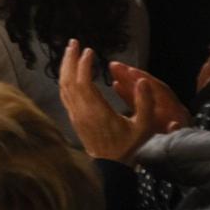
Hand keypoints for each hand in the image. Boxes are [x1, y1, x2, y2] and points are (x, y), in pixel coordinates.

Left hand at [57, 40, 187, 164]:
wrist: (110, 167)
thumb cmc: (128, 147)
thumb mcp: (143, 127)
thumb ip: (145, 104)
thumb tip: (143, 81)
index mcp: (97, 111)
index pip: (84, 82)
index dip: (84, 64)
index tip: (90, 51)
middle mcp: (82, 111)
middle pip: (69, 80)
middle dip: (70, 59)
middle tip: (73, 42)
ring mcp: (75, 115)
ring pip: (64, 86)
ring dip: (65, 67)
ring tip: (70, 52)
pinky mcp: (74, 118)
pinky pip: (64, 95)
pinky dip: (65, 79)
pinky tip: (68, 72)